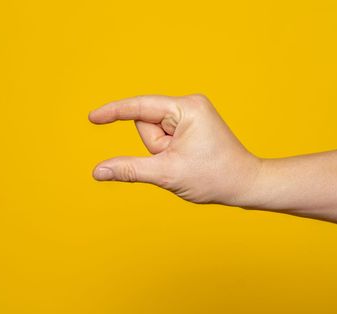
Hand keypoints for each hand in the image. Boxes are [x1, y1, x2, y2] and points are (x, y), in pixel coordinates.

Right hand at [89, 94, 262, 206]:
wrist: (245, 185)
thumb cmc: (214, 177)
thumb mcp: (167, 174)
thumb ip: (129, 169)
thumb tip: (98, 171)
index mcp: (186, 108)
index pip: (139, 107)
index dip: (113, 112)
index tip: (92, 117)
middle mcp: (189, 105)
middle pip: (147, 124)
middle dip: (155, 147)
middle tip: (177, 161)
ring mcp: (192, 115)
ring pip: (155, 133)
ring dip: (162, 152)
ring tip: (185, 162)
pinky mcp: (192, 125)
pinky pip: (165, 137)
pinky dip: (167, 152)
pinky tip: (187, 160)